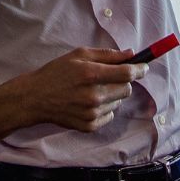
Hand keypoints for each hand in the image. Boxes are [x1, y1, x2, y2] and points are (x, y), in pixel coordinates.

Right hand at [7, 46, 146, 132]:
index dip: (140, 69)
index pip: (127, 73)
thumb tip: (131, 54)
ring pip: (119, 102)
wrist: (35, 98)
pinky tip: (89, 102)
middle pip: (126, 89)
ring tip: (94, 89)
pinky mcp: (89, 126)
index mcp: (91, 74)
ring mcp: (92, 113)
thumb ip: (107, 54)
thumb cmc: (56, 72)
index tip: (144, 67)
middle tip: (110, 77)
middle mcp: (93, 95)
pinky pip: (110, 115)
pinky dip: (105, 108)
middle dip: (123, 81)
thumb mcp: (79, 55)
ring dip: (113, 95)